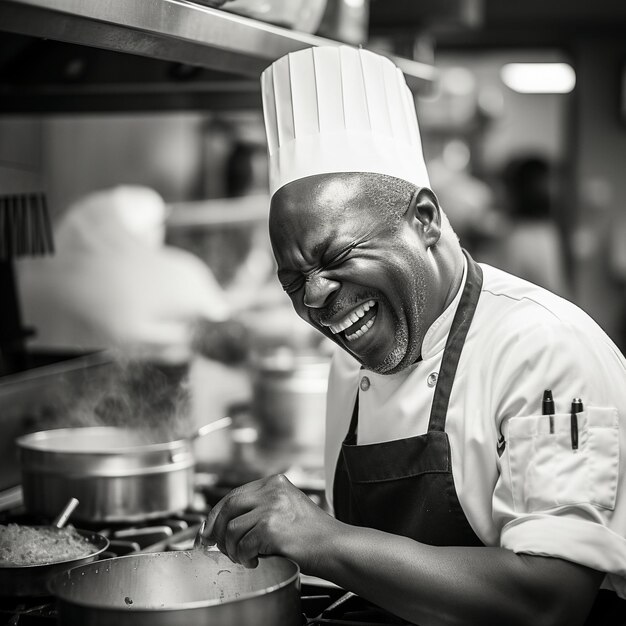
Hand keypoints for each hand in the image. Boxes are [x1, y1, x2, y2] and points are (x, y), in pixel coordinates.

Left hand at [202, 474, 339, 571]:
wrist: (335, 546)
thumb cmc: (313, 533)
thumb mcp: (287, 506)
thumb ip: (261, 506)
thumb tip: (226, 523)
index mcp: (274, 482)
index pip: (234, 495)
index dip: (216, 514)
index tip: (209, 530)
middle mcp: (271, 491)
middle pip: (227, 507)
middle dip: (216, 530)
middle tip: (217, 547)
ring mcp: (271, 508)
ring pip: (231, 529)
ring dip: (232, 549)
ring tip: (245, 557)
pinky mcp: (270, 529)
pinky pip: (242, 546)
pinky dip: (245, 558)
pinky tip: (256, 560)